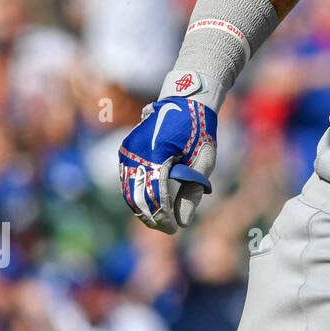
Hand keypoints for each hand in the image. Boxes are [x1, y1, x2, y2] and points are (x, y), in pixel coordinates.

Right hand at [118, 97, 216, 233]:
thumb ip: (192, 192)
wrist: (186, 100)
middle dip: (151, 216)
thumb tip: (182, 222)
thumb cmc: (200, 129)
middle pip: (137, 197)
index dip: (163, 217)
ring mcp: (127, 151)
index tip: (173, 230)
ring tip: (160, 218)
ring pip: (128, 191)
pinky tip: (151, 203)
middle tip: (167, 228)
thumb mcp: (204, 161)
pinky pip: (127, 180)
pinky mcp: (126, 150)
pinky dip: (137, 195)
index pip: (154, 197)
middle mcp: (135, 153)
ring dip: (143, 208)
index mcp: (156, 155)